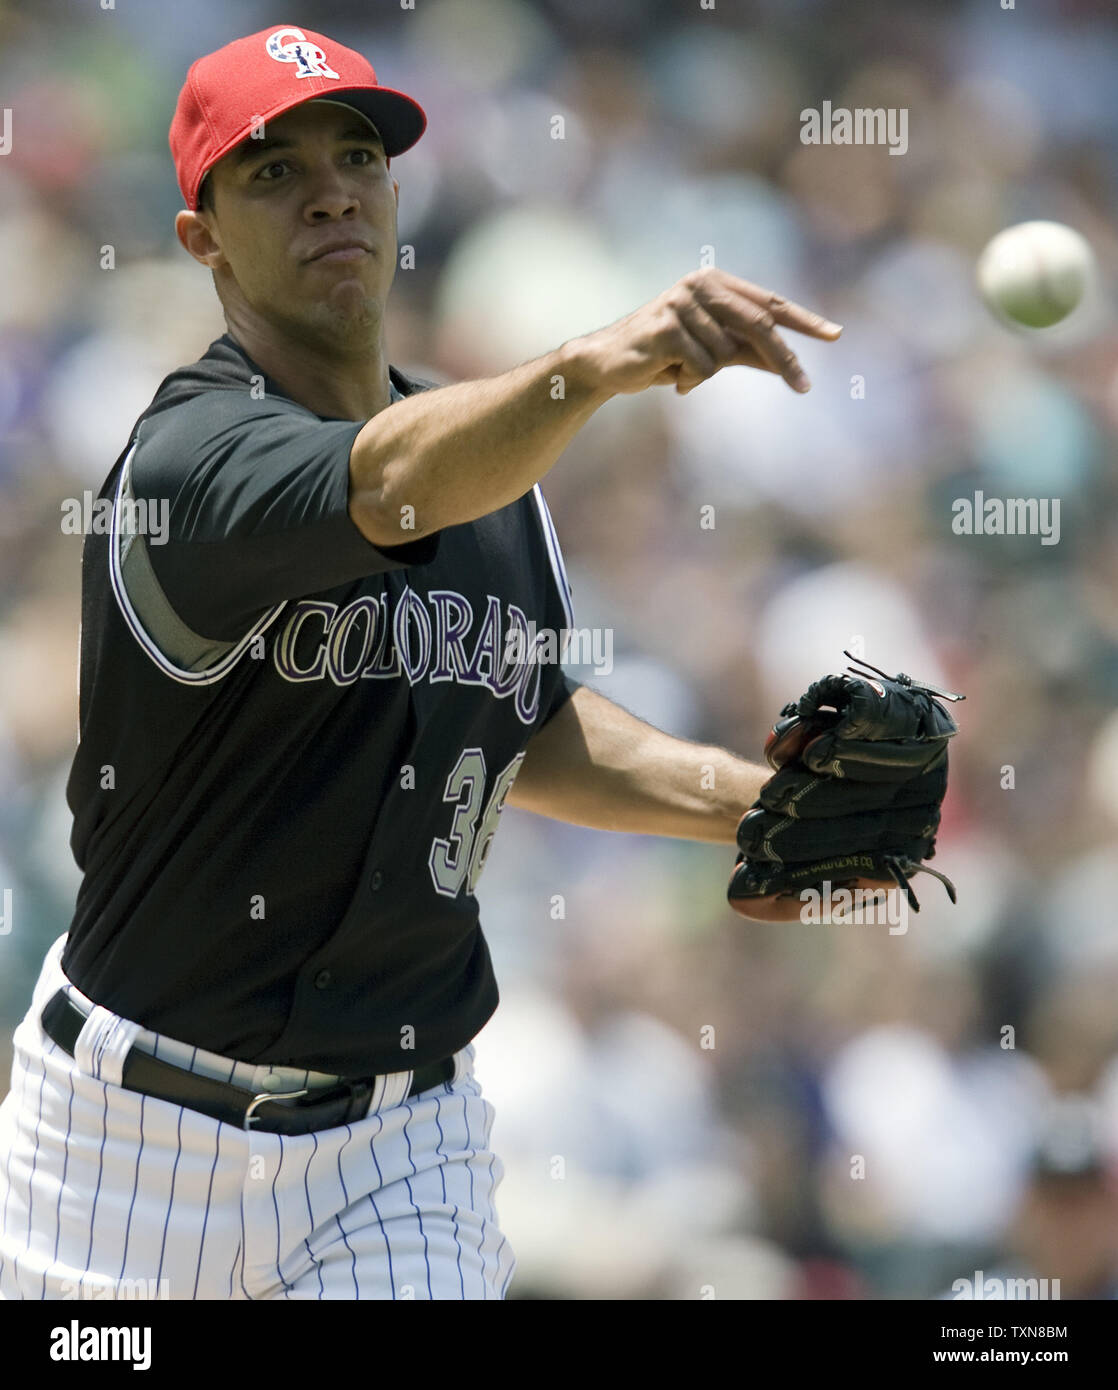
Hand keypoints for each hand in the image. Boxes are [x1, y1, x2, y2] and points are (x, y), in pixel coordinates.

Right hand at [571, 267, 841, 397]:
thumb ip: (747, 351)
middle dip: (783, 360)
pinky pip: (703, 368)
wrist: (606, 362)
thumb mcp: (710, 350)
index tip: (835, 335)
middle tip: (805, 387)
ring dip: (707, 375)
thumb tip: (789, 365)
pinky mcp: (667, 328)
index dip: (804, 320)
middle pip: (759, 325)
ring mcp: (682, 304)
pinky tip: (666, 374)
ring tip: (678, 371)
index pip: (769, 303)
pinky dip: (689, 380)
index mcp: (715, 283)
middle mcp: (700, 286)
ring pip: (726, 355)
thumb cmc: (662, 355)